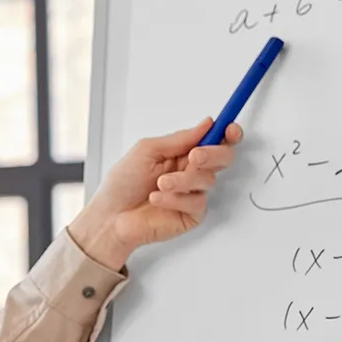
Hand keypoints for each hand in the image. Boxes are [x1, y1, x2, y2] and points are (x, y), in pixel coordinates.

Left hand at [67, 117, 243, 269]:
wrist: (110, 216)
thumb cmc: (122, 184)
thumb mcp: (147, 150)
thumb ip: (179, 139)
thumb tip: (207, 124)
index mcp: (181, 153)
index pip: (214, 140)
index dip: (227, 133)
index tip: (230, 129)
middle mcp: (190, 172)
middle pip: (222, 158)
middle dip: (213, 154)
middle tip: (194, 156)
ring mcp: (192, 193)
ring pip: (208, 180)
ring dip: (182, 180)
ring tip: (159, 184)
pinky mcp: (191, 214)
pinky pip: (197, 202)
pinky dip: (175, 198)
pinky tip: (157, 199)